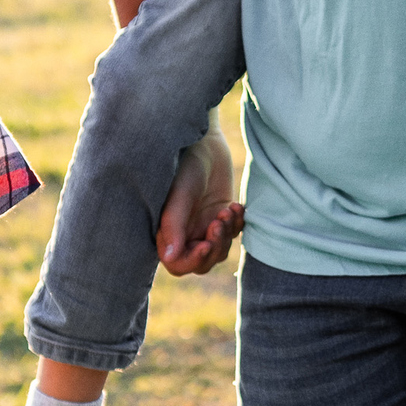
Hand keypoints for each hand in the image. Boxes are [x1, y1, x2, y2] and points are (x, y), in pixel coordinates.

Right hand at [155, 132, 243, 274]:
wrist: (205, 142)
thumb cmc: (185, 164)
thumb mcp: (179, 194)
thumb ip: (173, 225)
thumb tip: (170, 257)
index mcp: (167, 230)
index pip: (177, 263)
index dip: (192, 260)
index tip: (206, 244)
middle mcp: (185, 233)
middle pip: (201, 262)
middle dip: (215, 247)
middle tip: (219, 222)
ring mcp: (204, 226)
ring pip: (219, 251)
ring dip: (227, 234)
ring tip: (228, 210)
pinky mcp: (222, 217)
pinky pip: (234, 234)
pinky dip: (238, 223)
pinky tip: (235, 205)